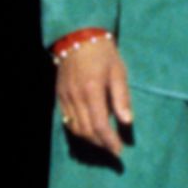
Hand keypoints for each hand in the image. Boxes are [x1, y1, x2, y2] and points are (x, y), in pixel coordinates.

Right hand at [57, 33, 134, 156]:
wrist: (77, 37)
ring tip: (103, 142)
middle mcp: (76, 97)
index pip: (100, 124)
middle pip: (87, 131)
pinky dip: (78, 130)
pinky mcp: (60, 96)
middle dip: (101, 144)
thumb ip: (122, 97)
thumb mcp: (118, 71)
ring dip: (90, 140)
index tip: (119, 150)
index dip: (109, 141)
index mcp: (92, 90)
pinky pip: (67, 120)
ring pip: (75, 128)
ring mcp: (65, 97)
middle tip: (113, 150)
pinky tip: (89, 131)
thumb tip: (127, 121)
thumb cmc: (103, 53)